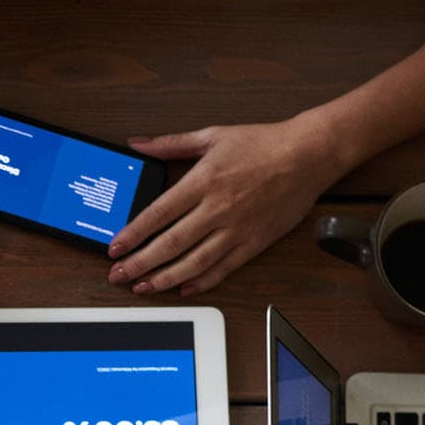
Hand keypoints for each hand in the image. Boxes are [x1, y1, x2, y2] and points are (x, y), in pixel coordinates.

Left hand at [105, 118, 339, 293]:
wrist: (310, 154)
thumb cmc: (263, 144)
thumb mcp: (212, 136)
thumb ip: (171, 144)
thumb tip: (138, 144)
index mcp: (204, 181)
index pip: (159, 213)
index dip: (133, 234)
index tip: (114, 248)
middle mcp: (219, 208)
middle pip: (171, 243)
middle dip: (140, 263)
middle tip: (118, 275)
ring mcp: (238, 228)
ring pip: (195, 262)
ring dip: (165, 278)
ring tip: (143, 287)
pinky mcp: (256, 241)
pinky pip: (224, 268)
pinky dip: (202, 281)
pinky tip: (183, 288)